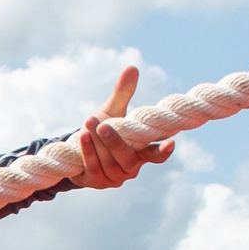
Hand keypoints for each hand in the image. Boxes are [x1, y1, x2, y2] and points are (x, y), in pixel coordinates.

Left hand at [71, 67, 174, 189]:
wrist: (77, 149)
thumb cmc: (102, 129)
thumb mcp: (113, 111)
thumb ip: (123, 94)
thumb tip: (132, 67)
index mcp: (140, 151)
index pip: (156, 155)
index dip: (164, 150)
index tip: (171, 142)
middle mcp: (131, 167)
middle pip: (129, 160)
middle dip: (115, 142)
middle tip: (103, 124)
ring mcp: (114, 178)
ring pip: (110, 165)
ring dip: (98, 144)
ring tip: (89, 123)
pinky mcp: (97, 182)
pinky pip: (94, 169)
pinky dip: (88, 152)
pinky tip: (83, 137)